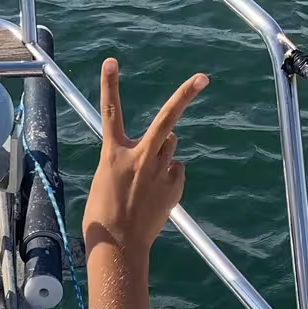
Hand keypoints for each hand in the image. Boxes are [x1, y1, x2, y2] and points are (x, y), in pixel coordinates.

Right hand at [84, 58, 208, 267]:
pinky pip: (175, 170)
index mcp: (113, 155)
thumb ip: (129, 159)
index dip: (110, 85)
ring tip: (147, 179)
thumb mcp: (106, 180)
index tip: (111, 61)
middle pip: (167, 119)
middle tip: (203, 78)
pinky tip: (155, 196)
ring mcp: (160, 171)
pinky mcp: (174, 185)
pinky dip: (169, 177)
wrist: (119, 247)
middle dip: (186, 95)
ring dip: (163, 152)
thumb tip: (160, 149)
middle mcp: (140, 157)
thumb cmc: (104, 216)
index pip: (110, 112)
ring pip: (170, 146)